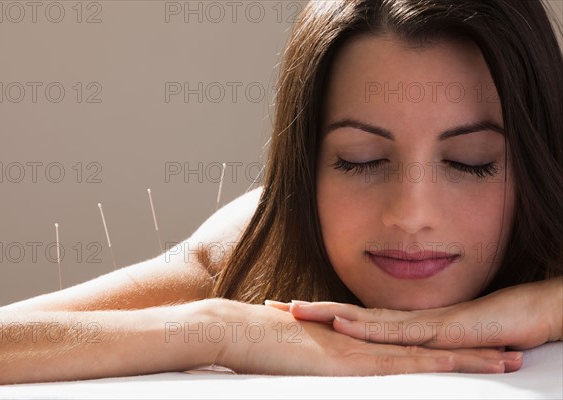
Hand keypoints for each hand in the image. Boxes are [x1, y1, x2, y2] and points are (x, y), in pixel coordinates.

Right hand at [210, 299, 521, 374]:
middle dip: (473, 354)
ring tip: (503, 362)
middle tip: (512, 356)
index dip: (449, 351)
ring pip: (424, 355)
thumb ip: (329, 360)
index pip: (414, 347)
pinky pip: (394, 364)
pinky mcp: (346, 360)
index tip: (479, 355)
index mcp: (362, 342)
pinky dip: (426, 366)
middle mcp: (367, 342)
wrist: (239, 329)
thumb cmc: (265, 344)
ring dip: (465, 360)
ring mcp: (359, 349)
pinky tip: (452, 367)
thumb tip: (338, 368)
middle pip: (430, 349)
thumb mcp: (306, 355)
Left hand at [266, 277, 561, 351]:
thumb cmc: (484, 328)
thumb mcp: (436, 343)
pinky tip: (343, 325)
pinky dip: (365, 329)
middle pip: (345, 314)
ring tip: (293, 310)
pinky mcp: (433, 334)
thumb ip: (409, 347)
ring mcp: (414, 326)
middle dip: (309, 310)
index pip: (349, 318)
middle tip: (272, 305)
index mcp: (395, 325)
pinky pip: (393, 333)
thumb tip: (385, 354)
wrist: (526, 313)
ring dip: (326, 313)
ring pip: (361, 320)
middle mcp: (399, 322)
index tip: (287, 309)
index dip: (318, 312)